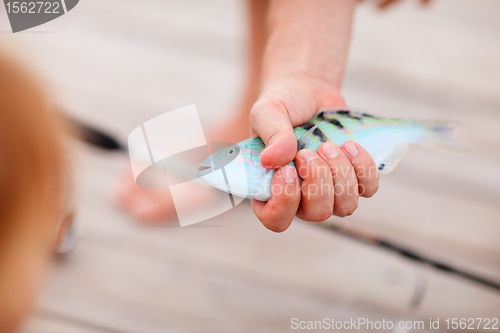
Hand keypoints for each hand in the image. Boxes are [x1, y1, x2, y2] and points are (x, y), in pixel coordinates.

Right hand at [250, 76, 378, 231]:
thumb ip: (271, 136)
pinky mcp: (354, 179)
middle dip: (317, 180)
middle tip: (308, 151)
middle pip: (317, 214)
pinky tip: (349, 145)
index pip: (276, 220)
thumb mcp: (268, 113)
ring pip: (345, 207)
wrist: (308, 91)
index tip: (287, 170)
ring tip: (329, 145)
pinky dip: (363, 168)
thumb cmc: (282, 105)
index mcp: (271, 189)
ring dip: (340, 174)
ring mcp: (330, 191)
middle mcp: (300, 198)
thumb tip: (272, 161)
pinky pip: (368, 188)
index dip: (285, 202)